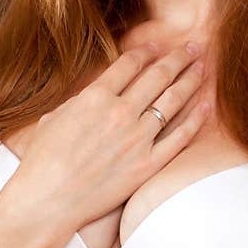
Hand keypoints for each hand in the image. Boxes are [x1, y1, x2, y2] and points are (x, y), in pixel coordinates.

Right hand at [13, 42, 208, 226]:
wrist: (47, 200)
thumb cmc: (42, 161)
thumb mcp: (53, 118)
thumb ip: (80, 102)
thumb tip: (95, 94)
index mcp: (94, 97)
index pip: (129, 64)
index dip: (147, 52)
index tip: (158, 46)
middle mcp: (120, 113)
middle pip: (157, 76)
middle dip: (178, 58)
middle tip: (193, 47)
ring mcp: (137, 139)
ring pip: (173, 101)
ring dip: (190, 80)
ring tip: (202, 68)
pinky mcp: (147, 165)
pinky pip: (179, 137)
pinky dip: (195, 119)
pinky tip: (206, 105)